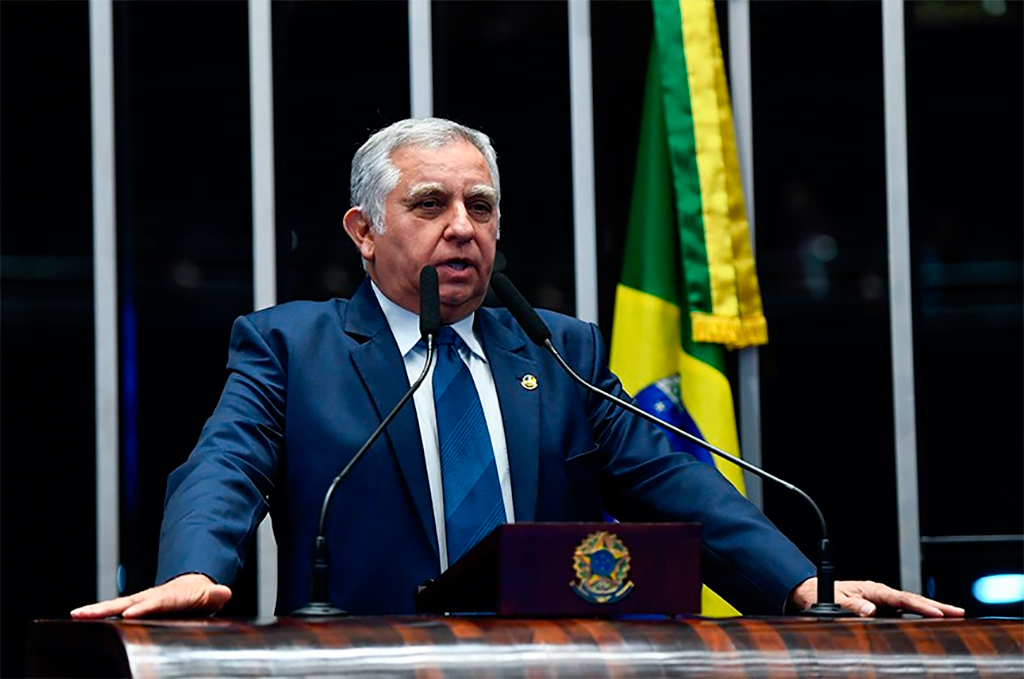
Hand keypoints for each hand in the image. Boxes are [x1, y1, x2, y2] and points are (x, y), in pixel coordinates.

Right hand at [70, 573, 232, 619]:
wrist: (191, 587)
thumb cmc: (200, 596)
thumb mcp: (212, 595)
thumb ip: (216, 594)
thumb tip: (224, 593)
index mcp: (171, 596)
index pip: (158, 602)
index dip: (145, 607)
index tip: (130, 613)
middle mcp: (151, 597)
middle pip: (128, 601)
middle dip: (108, 607)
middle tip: (87, 613)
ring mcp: (140, 601)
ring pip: (116, 605)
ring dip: (96, 610)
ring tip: (76, 614)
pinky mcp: (133, 606)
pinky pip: (113, 611)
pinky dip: (96, 614)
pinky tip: (79, 619)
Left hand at [790, 578, 965, 617]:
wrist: (811, 592)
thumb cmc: (820, 595)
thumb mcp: (832, 601)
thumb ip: (850, 607)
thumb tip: (869, 611)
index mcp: (872, 589)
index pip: (901, 598)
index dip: (920, 606)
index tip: (938, 613)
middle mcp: (880, 594)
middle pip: (912, 599)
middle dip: (936, 606)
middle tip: (959, 612)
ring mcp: (882, 601)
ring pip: (911, 605)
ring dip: (931, 610)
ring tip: (954, 617)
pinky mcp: (880, 609)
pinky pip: (903, 612)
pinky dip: (919, 615)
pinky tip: (932, 622)